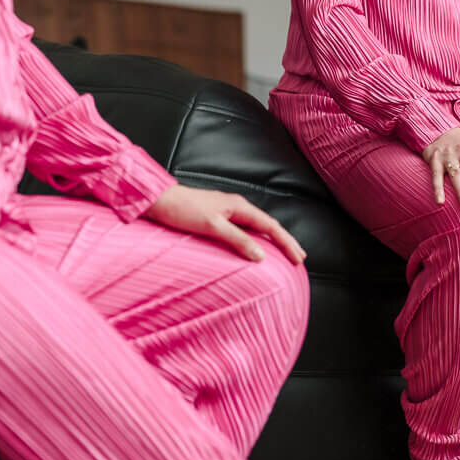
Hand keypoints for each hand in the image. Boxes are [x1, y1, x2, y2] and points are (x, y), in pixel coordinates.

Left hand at [145, 185, 305, 264]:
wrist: (160, 202)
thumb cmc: (183, 211)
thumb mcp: (212, 227)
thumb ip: (237, 240)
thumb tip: (261, 254)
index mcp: (239, 206)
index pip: (271, 226)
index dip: (287, 242)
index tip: (298, 257)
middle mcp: (236, 207)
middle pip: (268, 225)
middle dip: (285, 241)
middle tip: (299, 257)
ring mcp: (228, 212)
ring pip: (257, 227)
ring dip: (272, 240)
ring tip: (284, 253)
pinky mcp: (218, 218)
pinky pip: (245, 230)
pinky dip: (256, 239)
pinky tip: (256, 247)